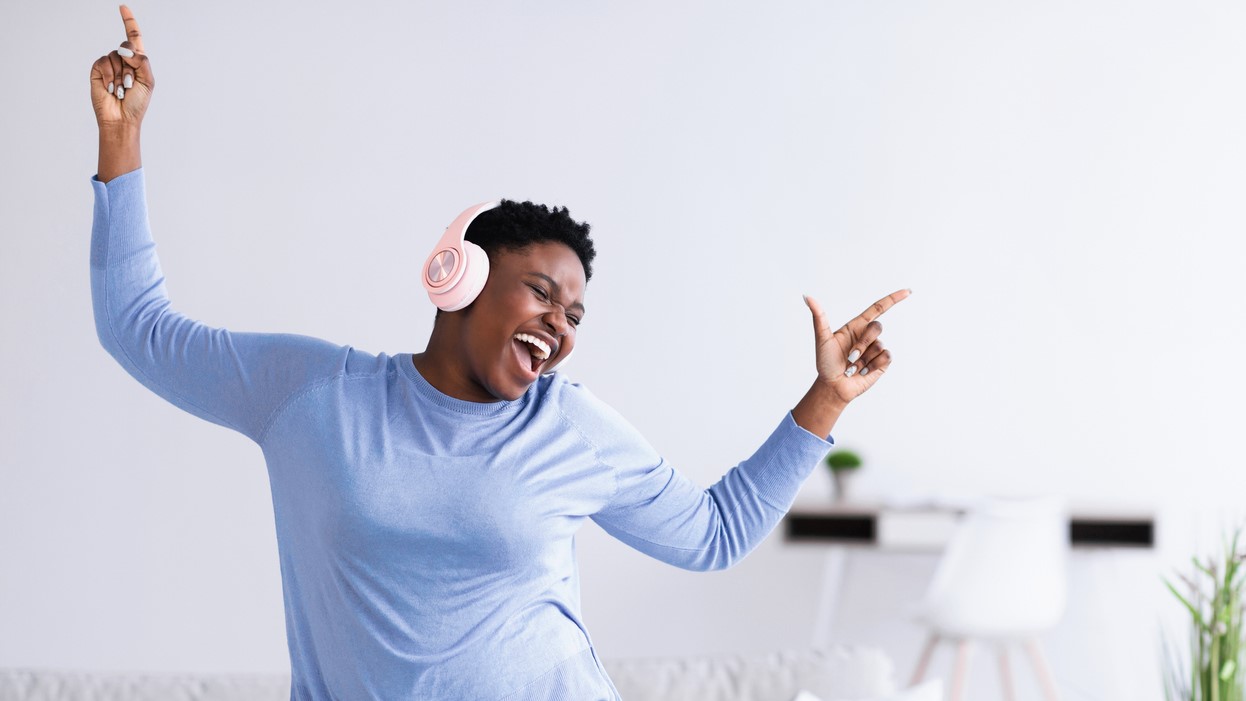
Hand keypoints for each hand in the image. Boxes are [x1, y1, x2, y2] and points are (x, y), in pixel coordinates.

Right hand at [90, 5, 153, 130]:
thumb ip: (142, 61)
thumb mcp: (148, 81)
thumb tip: (123, 49)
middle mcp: (123, 59)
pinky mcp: (97, 69)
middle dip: (130, 65)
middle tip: (130, 84)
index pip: (134, 36)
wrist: (121, 118)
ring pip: (115, 56)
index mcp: (138, 60)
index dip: (128, 21)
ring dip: (120, 75)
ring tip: (120, 90)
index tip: (122, 7)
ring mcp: (110, 64)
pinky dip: (109, 75)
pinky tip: (110, 88)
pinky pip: (103, 62)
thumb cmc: (137, 102)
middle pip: (126, 45)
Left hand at [804, 289, 909, 405]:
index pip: (878, 308)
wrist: (833, 386)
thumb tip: (807, 296)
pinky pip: (886, 356)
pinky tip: (863, 372)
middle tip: (850, 357)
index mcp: (856, 326)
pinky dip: (872, 365)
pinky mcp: (882, 362)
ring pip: (879, 345)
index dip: (893, 299)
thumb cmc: (826, 363)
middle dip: (863, 343)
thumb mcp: (822, 339)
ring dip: (864, 359)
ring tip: (852, 367)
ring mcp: (876, 349)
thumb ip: (819, 317)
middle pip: (877, 327)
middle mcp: (868, 336)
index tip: (908, 291)